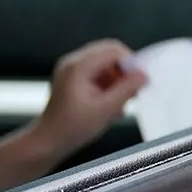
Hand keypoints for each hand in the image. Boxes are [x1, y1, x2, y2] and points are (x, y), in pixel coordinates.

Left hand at [32, 40, 148, 156]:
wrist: (48, 142)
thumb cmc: (71, 128)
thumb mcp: (105, 110)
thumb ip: (126, 90)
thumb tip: (143, 75)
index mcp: (78, 67)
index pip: (113, 50)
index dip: (130, 63)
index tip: (140, 80)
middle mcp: (73, 63)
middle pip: (109, 53)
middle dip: (124, 72)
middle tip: (132, 91)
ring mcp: (71, 69)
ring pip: (105, 63)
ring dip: (116, 80)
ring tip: (119, 104)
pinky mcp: (72, 78)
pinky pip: (97, 72)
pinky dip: (107, 85)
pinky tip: (109, 105)